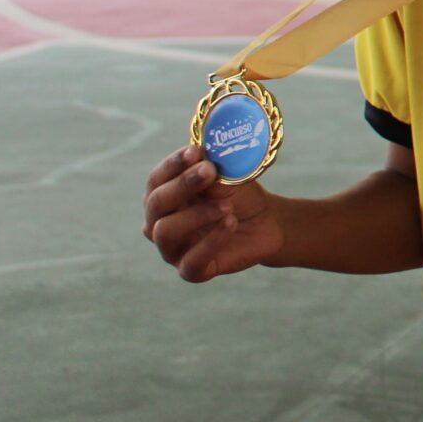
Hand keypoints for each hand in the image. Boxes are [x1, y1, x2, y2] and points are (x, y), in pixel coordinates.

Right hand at [142, 144, 283, 281]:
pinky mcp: (191, 271)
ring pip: (165, 231)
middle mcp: (159, 222)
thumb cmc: (239, 196)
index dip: (173, 164)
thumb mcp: (228, 178)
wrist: (266, 222)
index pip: (156, 179)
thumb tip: (201, 159)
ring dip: (197, 214)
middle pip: (155, 203)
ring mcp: (172, 248)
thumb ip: (211, 170)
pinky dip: (212, 240)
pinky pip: (190, 261)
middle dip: (182, 185)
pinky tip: (230, 224)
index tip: (195, 151)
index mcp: (164, 196)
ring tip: (227, 206)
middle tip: (209, 171)